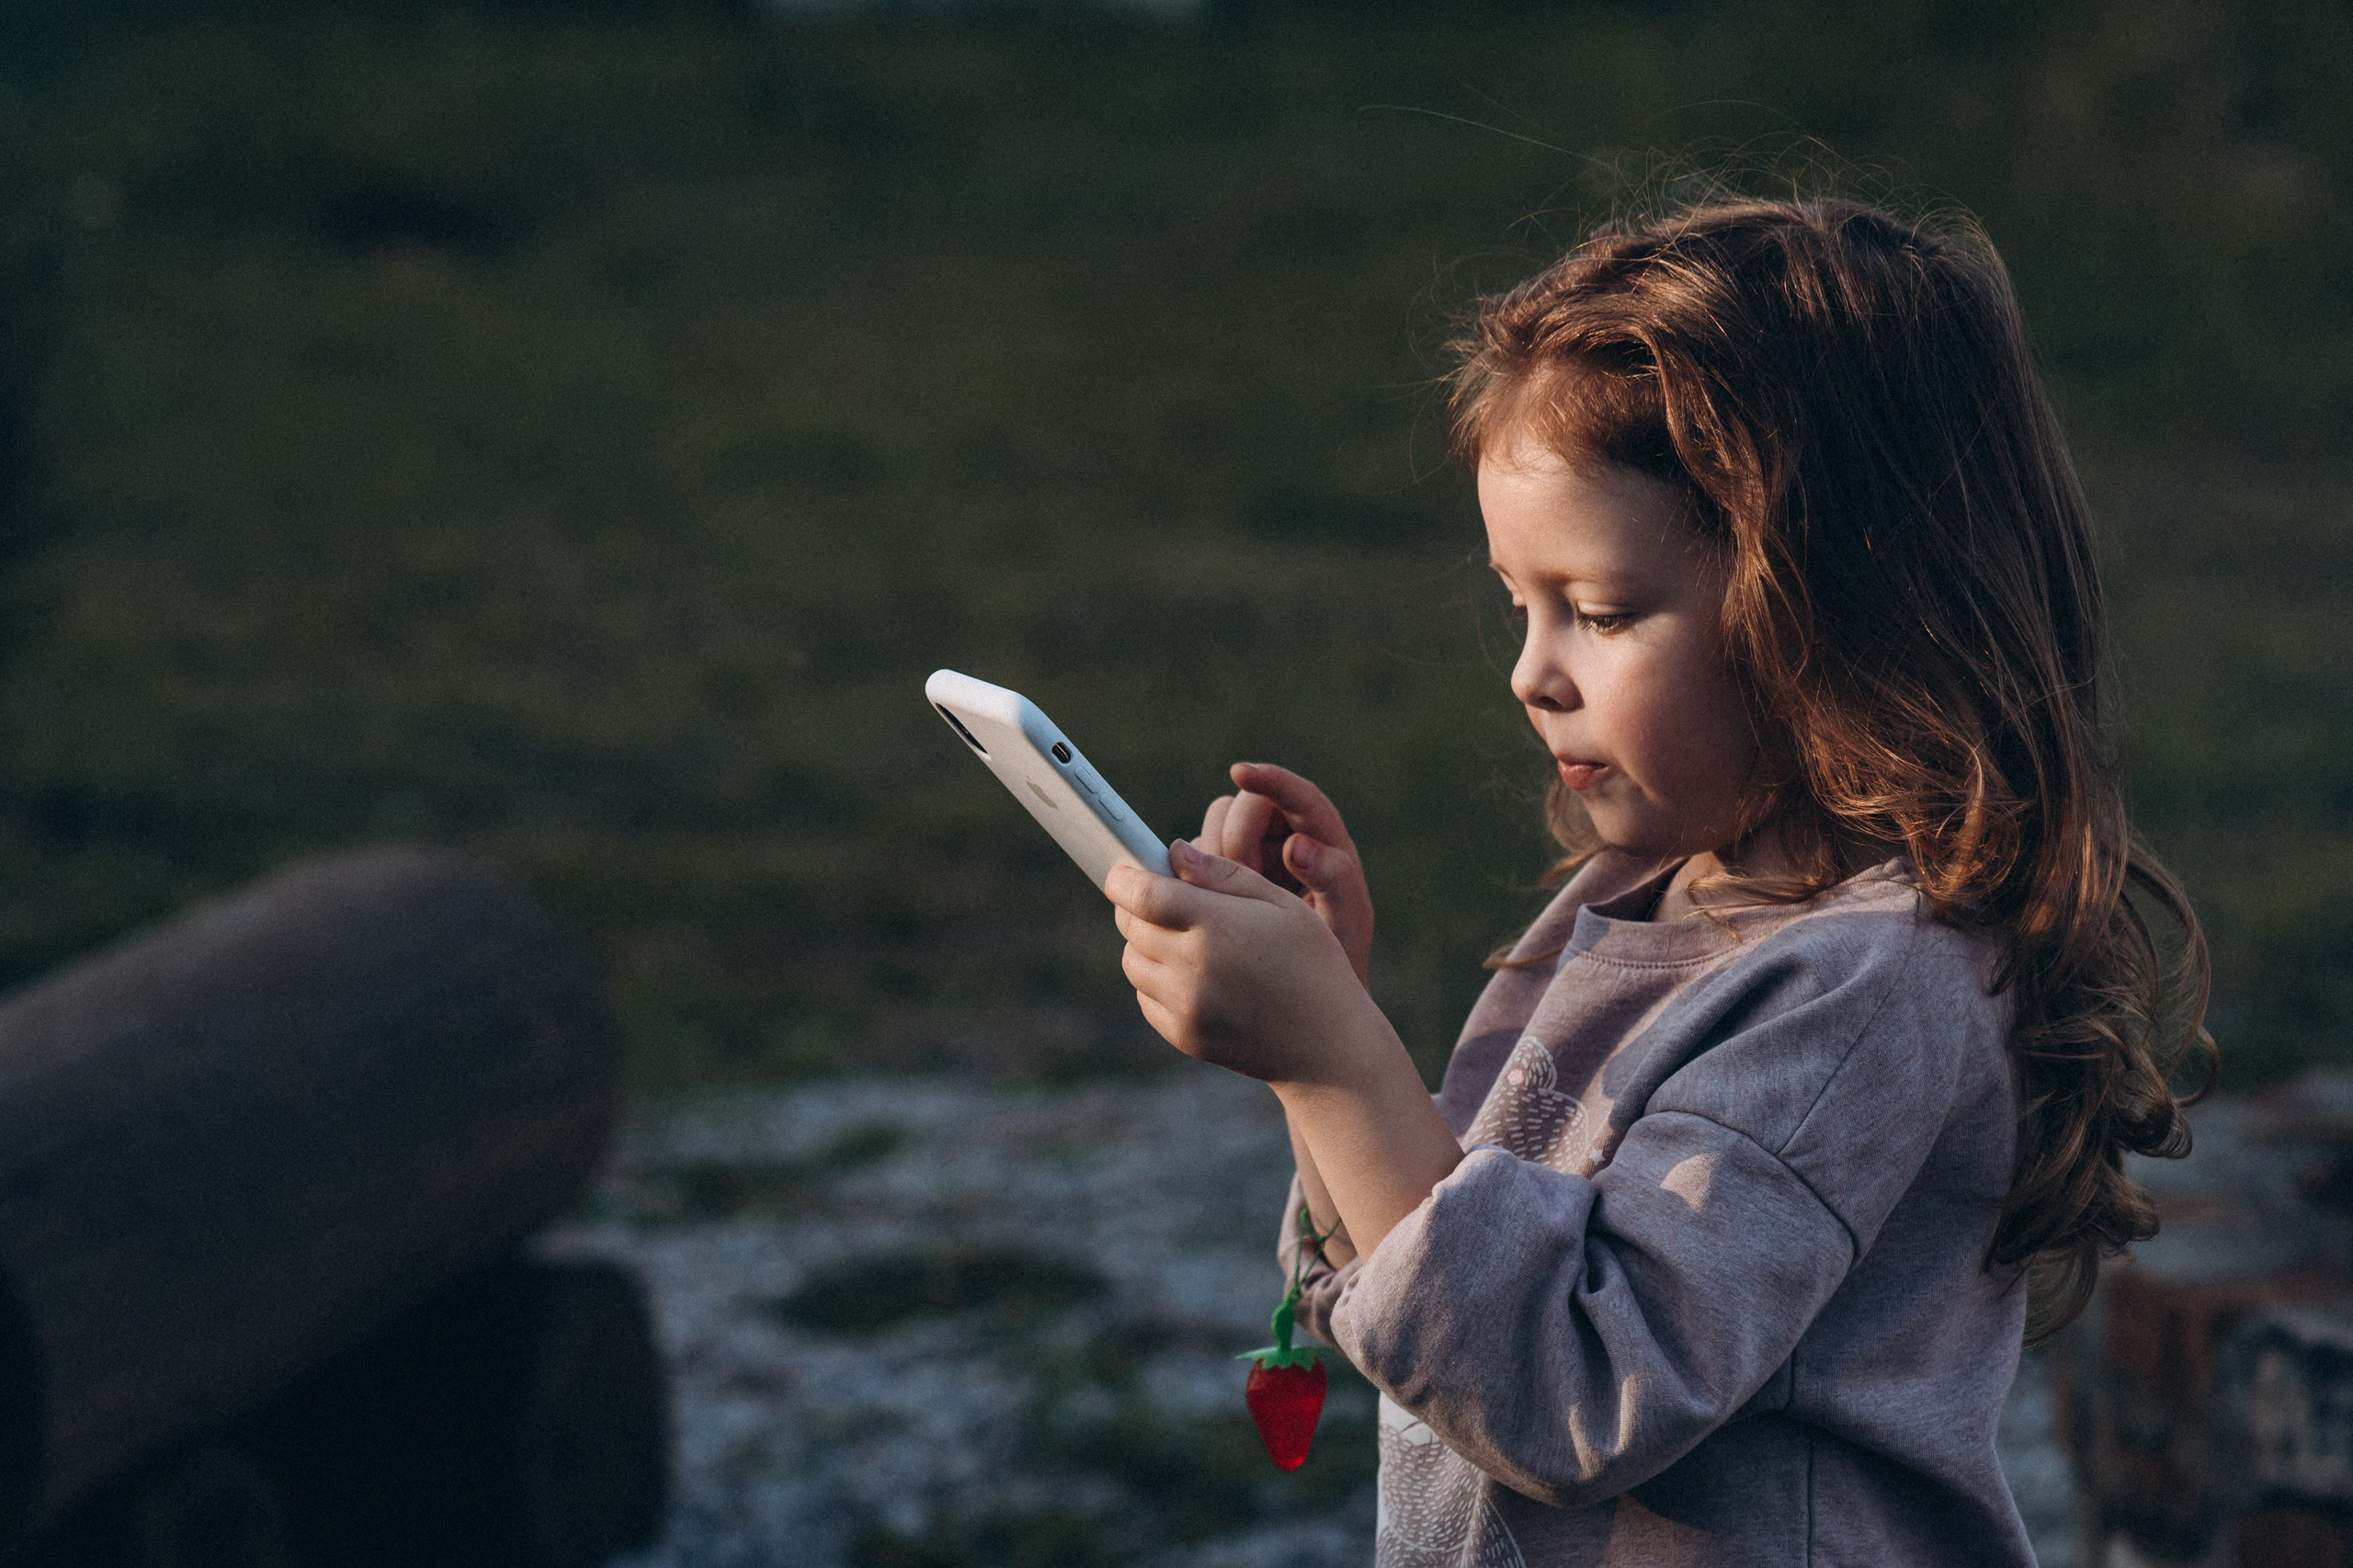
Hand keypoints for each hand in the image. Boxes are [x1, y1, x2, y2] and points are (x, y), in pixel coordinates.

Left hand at [1110, 844, 1464, 1262]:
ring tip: (1184, 937)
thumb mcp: (1282, 904)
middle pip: (1131, 926)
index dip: (1124, 877)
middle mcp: (1192, 968)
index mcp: (1218, 926)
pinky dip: (1158, 981)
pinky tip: (1194, 974)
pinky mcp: (1183, 1036)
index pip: (1142, 894)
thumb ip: (1224, 873)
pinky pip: (1145, 997)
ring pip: (1133, 961)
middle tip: (1162, 898)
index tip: (1124, 870)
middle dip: (1138, 906)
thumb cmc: (1313, 963)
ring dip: (1146, 944)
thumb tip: (1173, 851)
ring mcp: (1185, 1007)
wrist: (1328, 1046)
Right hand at [1194, 763, 1374, 984]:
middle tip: (1244, 880)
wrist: (1311, 997)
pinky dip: (1194, 880)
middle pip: (1242, 808)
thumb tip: (1298, 844)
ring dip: (1211, 863)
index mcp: (1324, 841)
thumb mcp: (1344, 923)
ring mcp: (1248, 860)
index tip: (1240, 773)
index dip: (1270, 779)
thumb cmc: (1339, 958)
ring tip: (1232, 905)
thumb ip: (1331, 881)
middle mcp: (1283, 841)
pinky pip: (1193, 863)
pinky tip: (1208, 909)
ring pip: (1211, 833)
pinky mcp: (1220, 879)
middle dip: (1234, 838)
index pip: (1296, 795)